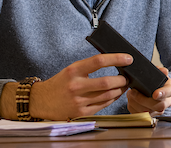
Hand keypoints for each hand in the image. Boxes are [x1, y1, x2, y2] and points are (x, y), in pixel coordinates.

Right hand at [0, 53, 131, 120]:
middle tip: (128, 76)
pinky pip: (103, 105)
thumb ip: (90, 66)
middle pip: (106, 82)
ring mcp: (79, 100)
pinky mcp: (81, 112)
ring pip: (107, 95)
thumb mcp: (72, 69)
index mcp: (74, 70)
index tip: (128, 58)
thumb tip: (113, 61)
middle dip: (122, 79)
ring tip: (124, 85)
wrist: (42, 101)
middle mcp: (76, 85)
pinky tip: (115, 94)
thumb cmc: (60, 82)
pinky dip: (112, 99)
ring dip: (119, 90)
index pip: (99, 61)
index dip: (116, 59)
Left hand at [126, 67, 170, 114]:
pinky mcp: (150, 116)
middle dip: (144, 100)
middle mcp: (166, 102)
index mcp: (170, 89)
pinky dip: (134, 108)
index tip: (155, 94)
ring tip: (130, 94)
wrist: (155, 89)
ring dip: (136, 104)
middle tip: (134, 92)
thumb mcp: (158, 73)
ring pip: (148, 112)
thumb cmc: (156, 81)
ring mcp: (158, 111)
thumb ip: (160, 70)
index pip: (169, 92)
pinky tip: (131, 101)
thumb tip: (164, 71)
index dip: (162, 93)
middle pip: (159, 105)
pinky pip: (142, 115)